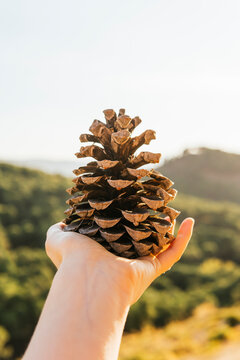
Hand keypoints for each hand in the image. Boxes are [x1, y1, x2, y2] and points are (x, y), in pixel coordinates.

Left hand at [46, 217, 193, 304]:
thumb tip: (63, 223)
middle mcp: (123, 260)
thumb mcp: (57, 239)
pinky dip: (184, 239)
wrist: (89, 276)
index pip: (117, 235)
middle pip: (141, 240)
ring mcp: (139, 265)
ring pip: (160, 246)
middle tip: (154, 205)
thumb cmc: (72, 257)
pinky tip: (190, 221)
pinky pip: (173, 253)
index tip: (129, 204)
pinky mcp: (153, 269)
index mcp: (104, 253)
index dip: (124, 221)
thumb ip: (58, 230)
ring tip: (173, 210)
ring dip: (169, 230)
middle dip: (149, 224)